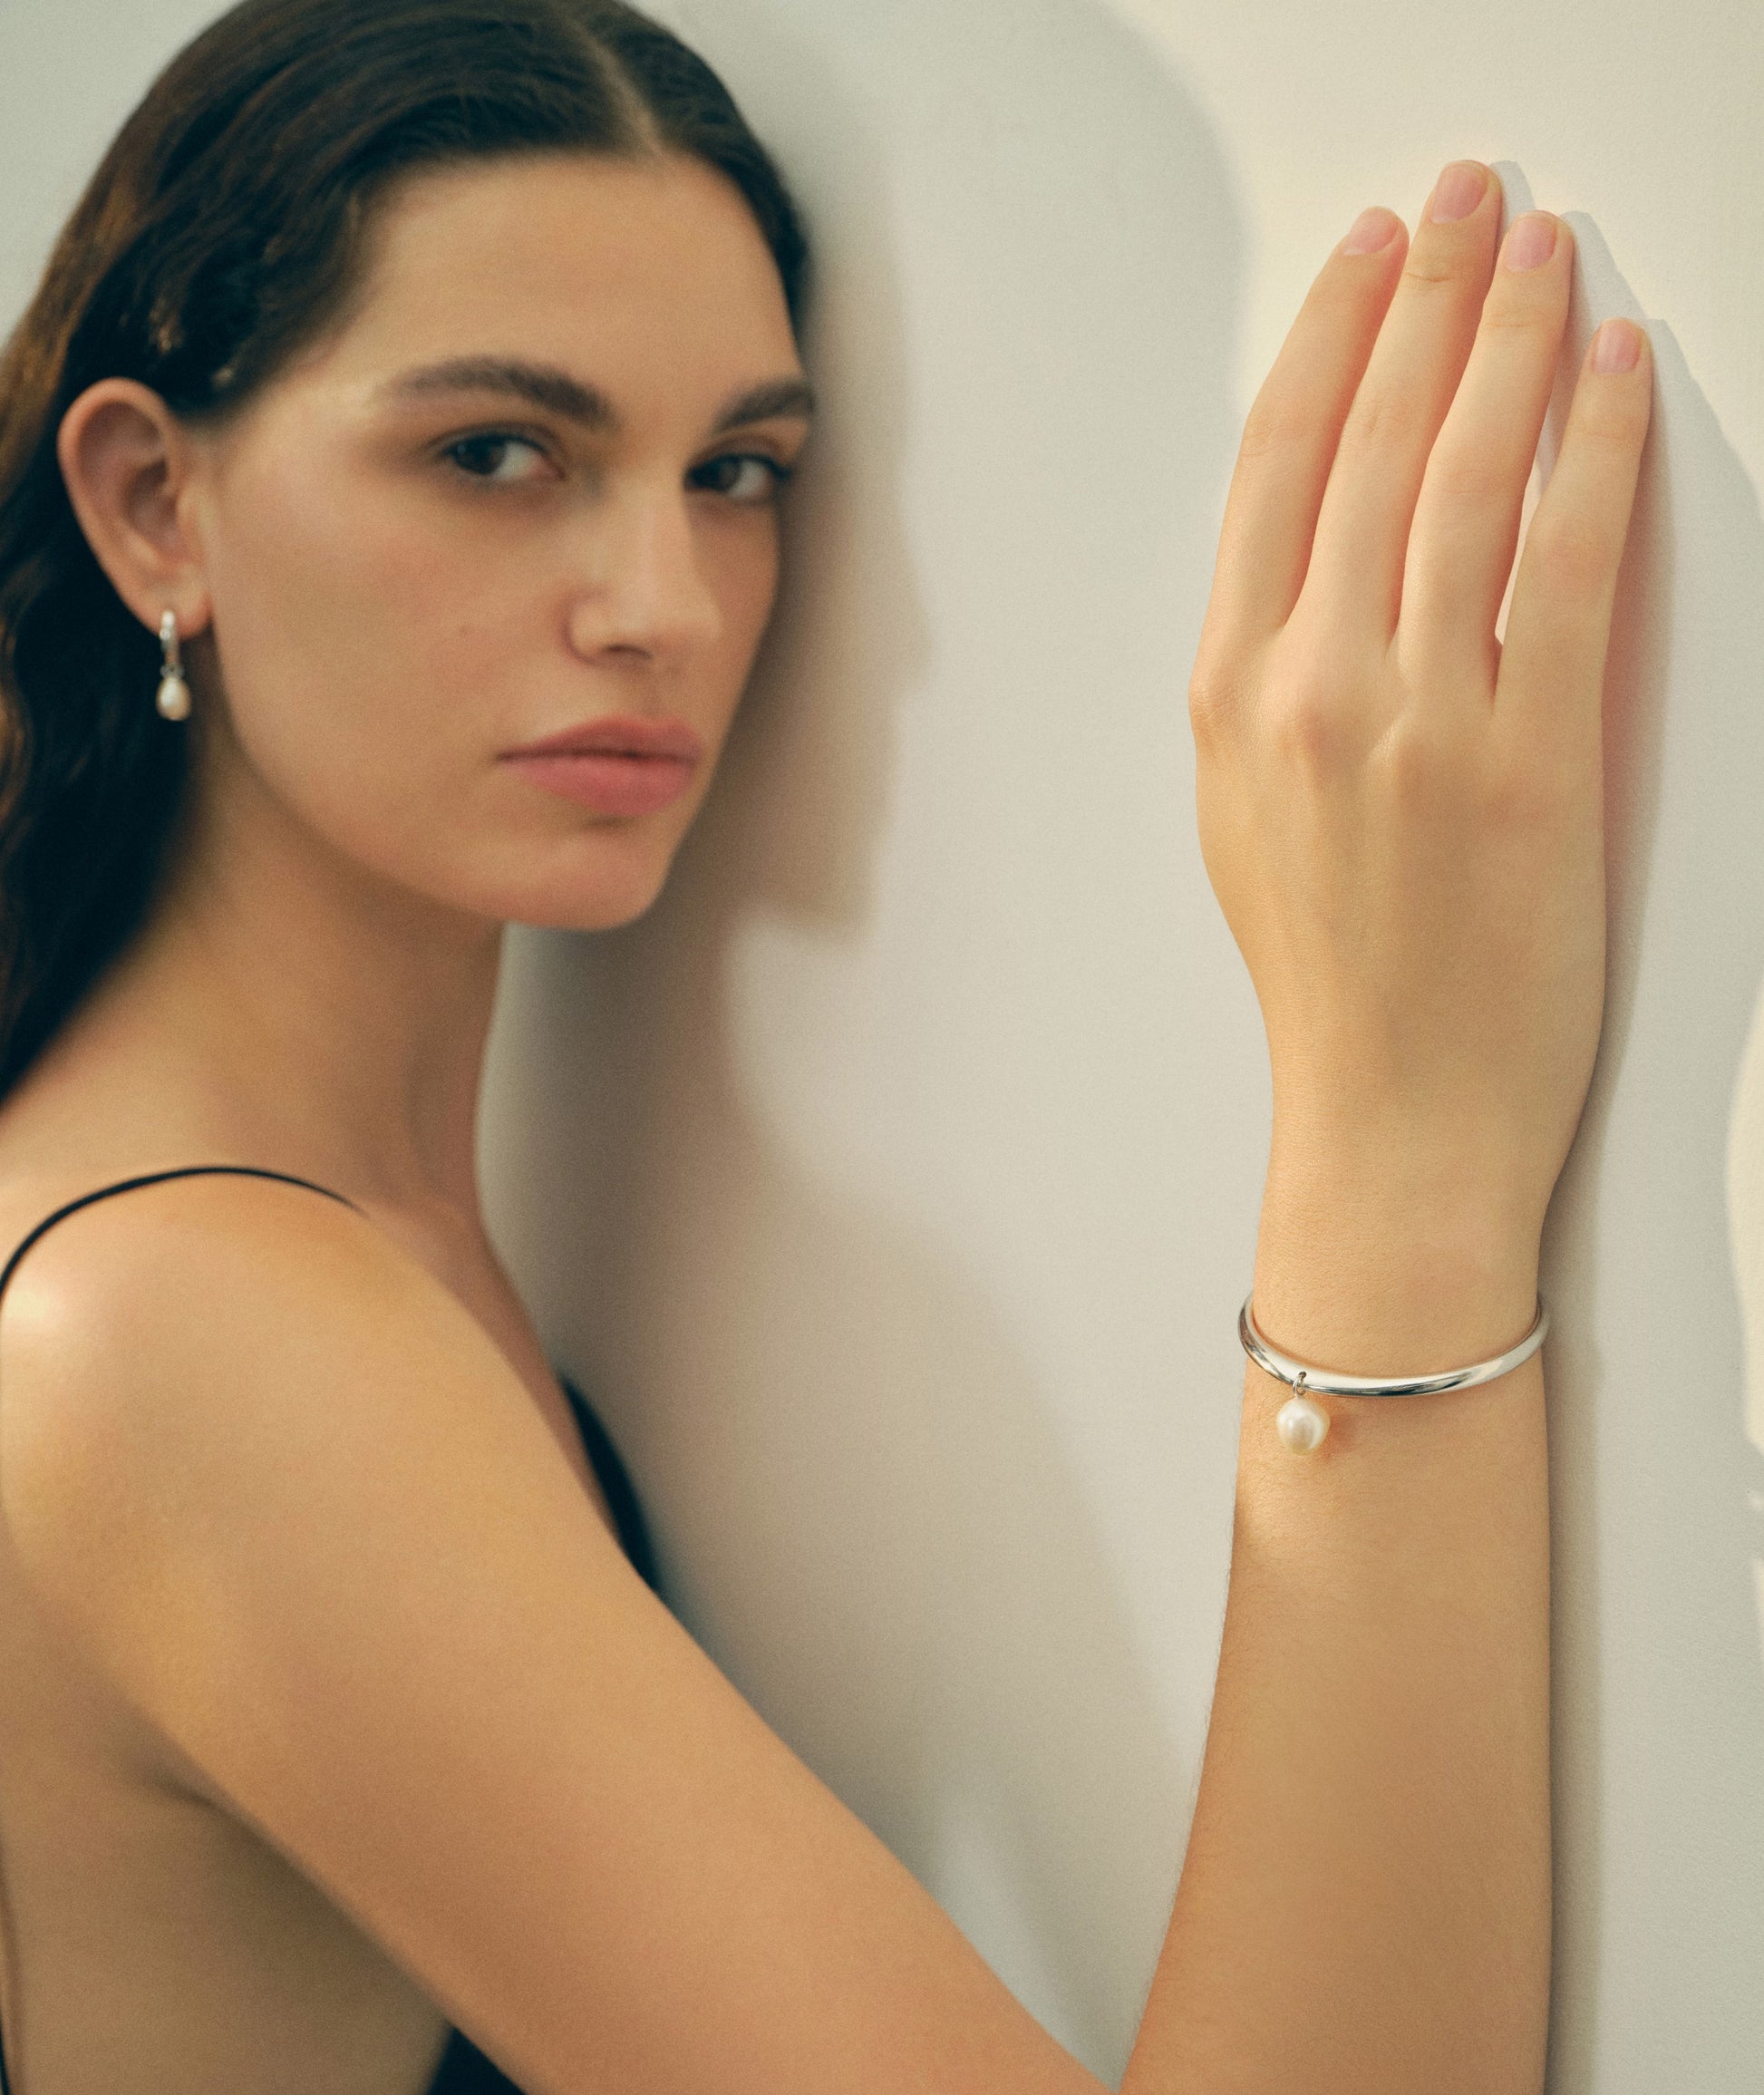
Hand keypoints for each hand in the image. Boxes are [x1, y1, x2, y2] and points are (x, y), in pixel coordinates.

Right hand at [1190, 160, 1651, 1252]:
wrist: (1393, 1121)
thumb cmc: (1334, 987)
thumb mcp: (1248, 817)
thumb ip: (1274, 679)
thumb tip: (1337, 554)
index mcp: (1228, 701)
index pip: (1276, 472)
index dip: (1329, 341)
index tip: (1371, 257)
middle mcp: (1309, 694)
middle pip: (1370, 445)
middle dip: (1428, 296)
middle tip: (1470, 201)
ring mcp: (1417, 724)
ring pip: (1464, 481)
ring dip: (1511, 341)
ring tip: (1545, 254)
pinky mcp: (1529, 764)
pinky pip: (1567, 567)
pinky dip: (1595, 453)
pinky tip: (1614, 378)